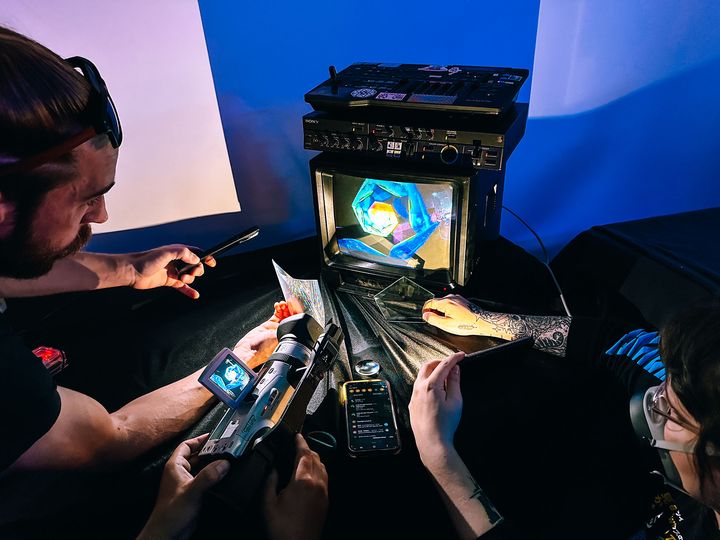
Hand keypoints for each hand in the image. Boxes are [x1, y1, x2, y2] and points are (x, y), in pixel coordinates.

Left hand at [126, 245, 216, 299]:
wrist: (132, 271)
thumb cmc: (146, 260)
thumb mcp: (167, 252)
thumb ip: (183, 253)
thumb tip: (196, 259)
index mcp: (177, 252)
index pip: (196, 253)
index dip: (205, 257)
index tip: (212, 262)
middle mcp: (176, 261)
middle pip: (195, 266)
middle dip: (197, 270)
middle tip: (190, 273)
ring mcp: (173, 272)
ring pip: (189, 276)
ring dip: (191, 279)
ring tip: (183, 280)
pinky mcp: (169, 281)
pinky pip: (182, 287)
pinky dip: (189, 291)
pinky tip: (195, 295)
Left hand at [138, 434, 229, 539]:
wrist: (167, 535)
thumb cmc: (171, 514)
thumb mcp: (191, 492)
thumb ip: (207, 477)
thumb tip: (224, 463)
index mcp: (175, 467)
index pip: (187, 446)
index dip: (200, 440)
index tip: (215, 436)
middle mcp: (181, 473)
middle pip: (197, 455)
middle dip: (211, 451)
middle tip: (227, 446)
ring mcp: (187, 483)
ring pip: (203, 468)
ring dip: (214, 463)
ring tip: (229, 458)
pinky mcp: (194, 494)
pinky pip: (206, 479)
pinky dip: (215, 476)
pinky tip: (225, 476)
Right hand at [233, 301, 296, 368]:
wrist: (248, 351)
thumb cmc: (262, 351)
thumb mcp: (277, 339)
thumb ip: (284, 330)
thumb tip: (293, 323)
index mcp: (289, 336)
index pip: (296, 322)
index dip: (296, 313)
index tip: (294, 306)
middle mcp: (283, 332)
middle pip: (290, 317)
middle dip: (289, 309)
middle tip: (288, 303)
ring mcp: (275, 328)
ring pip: (283, 314)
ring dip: (283, 307)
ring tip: (281, 304)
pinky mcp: (268, 326)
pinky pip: (275, 315)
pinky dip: (277, 309)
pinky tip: (277, 305)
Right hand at [263, 434, 328, 539]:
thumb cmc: (282, 528)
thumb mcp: (268, 504)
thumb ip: (269, 482)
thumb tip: (272, 469)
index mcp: (302, 481)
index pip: (304, 454)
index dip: (300, 442)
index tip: (297, 436)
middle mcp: (317, 483)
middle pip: (315, 458)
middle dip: (307, 449)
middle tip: (298, 445)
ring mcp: (324, 492)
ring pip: (322, 467)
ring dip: (314, 458)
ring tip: (303, 457)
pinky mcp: (326, 500)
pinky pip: (325, 477)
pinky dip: (318, 469)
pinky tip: (310, 473)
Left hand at [409, 352, 463, 468]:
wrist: (432, 443)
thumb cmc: (445, 424)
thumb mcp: (455, 401)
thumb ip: (454, 382)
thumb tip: (455, 369)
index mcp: (431, 385)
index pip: (443, 365)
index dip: (454, 358)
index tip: (461, 355)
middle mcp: (419, 388)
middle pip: (428, 366)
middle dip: (440, 361)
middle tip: (452, 363)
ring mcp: (413, 396)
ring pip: (421, 376)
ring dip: (433, 371)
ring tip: (445, 376)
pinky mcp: (412, 404)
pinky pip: (418, 387)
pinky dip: (427, 381)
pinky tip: (436, 389)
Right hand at [422, 295, 496, 336]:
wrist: (482, 321)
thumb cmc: (467, 324)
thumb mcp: (446, 325)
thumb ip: (433, 319)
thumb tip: (426, 315)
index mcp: (445, 303)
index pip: (428, 302)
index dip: (425, 310)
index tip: (425, 316)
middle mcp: (450, 298)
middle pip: (435, 302)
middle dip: (433, 311)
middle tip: (435, 321)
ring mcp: (457, 298)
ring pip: (443, 302)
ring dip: (441, 310)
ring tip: (446, 320)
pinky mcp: (461, 300)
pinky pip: (450, 303)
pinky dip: (448, 309)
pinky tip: (453, 317)